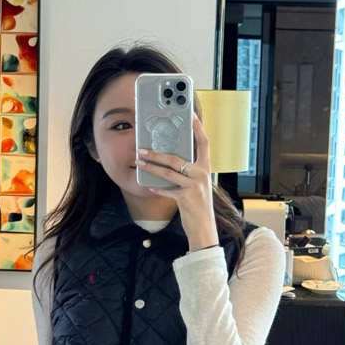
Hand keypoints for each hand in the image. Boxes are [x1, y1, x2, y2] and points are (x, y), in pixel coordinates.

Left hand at [135, 115, 218, 251]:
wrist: (204, 228)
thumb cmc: (198, 206)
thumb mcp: (197, 186)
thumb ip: (188, 174)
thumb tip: (170, 162)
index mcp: (206, 169)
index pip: (204, 144)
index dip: (198, 128)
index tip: (190, 116)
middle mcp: (202, 175)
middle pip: (176, 158)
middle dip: (157, 153)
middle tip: (142, 148)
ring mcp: (194, 186)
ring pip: (168, 172)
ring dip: (151, 167)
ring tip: (139, 162)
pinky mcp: (186, 198)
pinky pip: (167, 190)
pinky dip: (157, 188)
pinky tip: (149, 186)